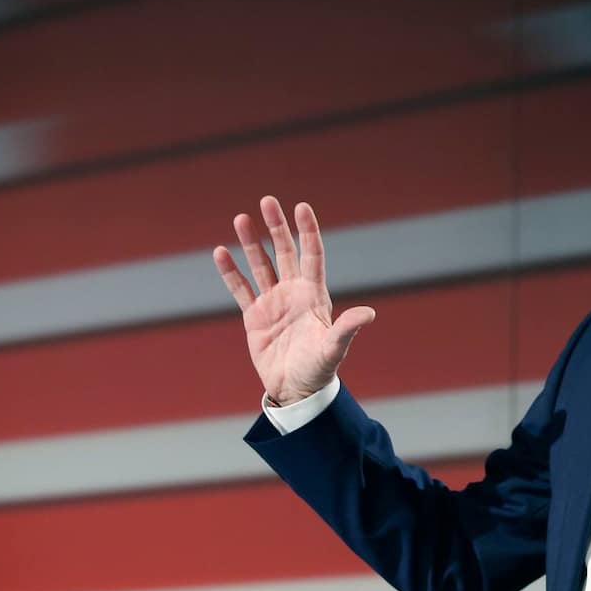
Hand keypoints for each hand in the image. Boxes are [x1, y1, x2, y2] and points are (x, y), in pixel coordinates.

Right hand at [213, 196, 374, 405]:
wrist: (296, 390)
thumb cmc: (319, 369)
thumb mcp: (333, 349)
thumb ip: (346, 330)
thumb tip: (369, 314)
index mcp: (314, 295)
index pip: (311, 255)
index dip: (307, 231)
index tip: (301, 206)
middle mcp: (293, 293)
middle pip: (285, 252)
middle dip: (277, 227)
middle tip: (268, 201)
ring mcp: (272, 302)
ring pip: (260, 264)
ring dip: (251, 242)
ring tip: (241, 218)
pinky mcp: (254, 316)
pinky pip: (240, 288)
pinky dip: (230, 271)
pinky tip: (221, 252)